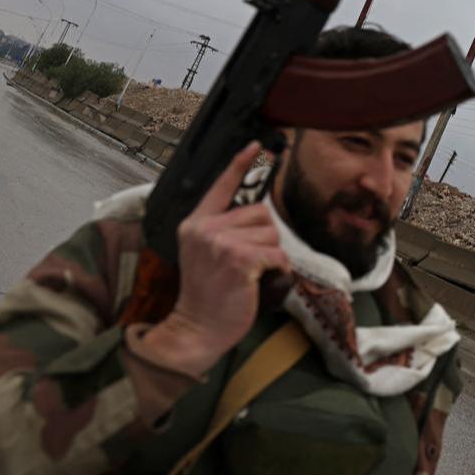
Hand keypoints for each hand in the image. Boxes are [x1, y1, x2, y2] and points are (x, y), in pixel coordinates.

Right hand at [140, 142, 289, 375]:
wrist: (196, 329)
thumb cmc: (207, 294)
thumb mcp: (204, 253)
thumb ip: (222, 230)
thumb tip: (258, 215)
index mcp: (195, 223)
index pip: (221, 185)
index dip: (240, 163)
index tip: (256, 145)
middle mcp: (206, 228)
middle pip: (261, 212)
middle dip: (265, 238)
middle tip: (248, 263)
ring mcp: (221, 242)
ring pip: (272, 234)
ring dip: (271, 256)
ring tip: (251, 275)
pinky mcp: (240, 259)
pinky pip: (278, 255)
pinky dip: (279, 270)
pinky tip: (261, 282)